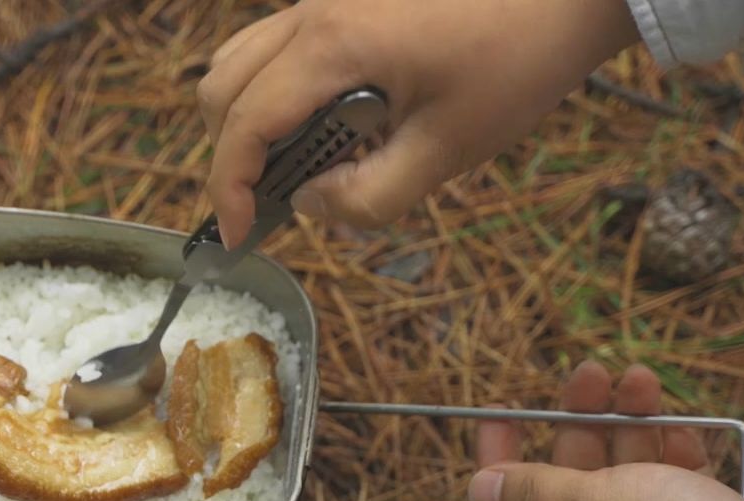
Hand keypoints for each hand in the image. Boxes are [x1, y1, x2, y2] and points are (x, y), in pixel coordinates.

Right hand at [197, 0, 639, 247]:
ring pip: (244, 56)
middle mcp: (315, 9)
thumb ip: (367, 196)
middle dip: (231, 154)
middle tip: (266, 205)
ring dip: (250, 117)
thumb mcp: (447, 150)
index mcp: (332, 45)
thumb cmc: (519, 61)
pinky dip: (278, 88)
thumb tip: (309, 203)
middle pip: (223, 85)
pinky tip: (327, 124)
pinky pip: (282, 41)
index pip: (244, 124)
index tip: (240, 235)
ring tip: (295, 167)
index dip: (229, 189)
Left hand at [470, 362, 743, 500]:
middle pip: (570, 481)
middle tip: (589, 373)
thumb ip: (534, 492)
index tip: (499, 411)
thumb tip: (477, 489)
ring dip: (629, 423)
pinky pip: (670, 480)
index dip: (500, 461)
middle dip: (578, 423)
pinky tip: (682, 429)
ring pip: (624, 471)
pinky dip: (671, 450)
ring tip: (638, 377)